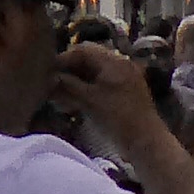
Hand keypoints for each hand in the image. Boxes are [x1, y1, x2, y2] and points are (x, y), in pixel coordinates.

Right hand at [57, 41, 172, 161]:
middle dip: (67, 72)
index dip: (62, 60)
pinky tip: (72, 105)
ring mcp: (123, 80)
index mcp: (114, 62)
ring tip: (58, 98)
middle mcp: (120, 66)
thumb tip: (47, 78)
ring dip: (74, 83)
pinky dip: (84, 92)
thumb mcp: (88, 100)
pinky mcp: (123, 95)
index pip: (82, 50)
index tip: (46, 74)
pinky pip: (99, 86)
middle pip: (87, 61)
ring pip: (91, 74)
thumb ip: (66, 85)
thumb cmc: (118, 119)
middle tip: (51, 86)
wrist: (146, 143)